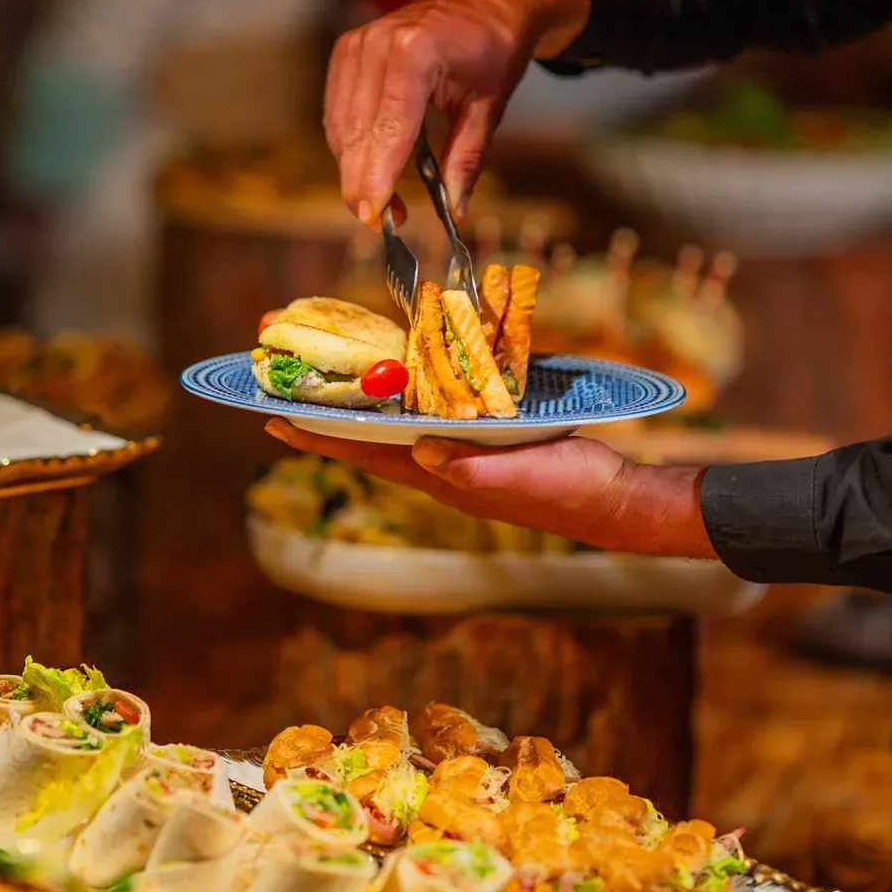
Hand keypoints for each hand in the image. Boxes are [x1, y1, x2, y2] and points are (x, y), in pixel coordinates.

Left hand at [264, 419, 715, 557]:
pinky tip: (406, 390)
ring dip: (362, 413)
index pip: (369, 455)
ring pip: (397, 434)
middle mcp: (445, 470)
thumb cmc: (571, 490)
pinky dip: (408, 405)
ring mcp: (464, 461)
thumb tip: (422, 454)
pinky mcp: (488, 447)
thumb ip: (474, 470)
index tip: (274, 421)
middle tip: (285, 396)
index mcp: (445, 478)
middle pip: (372, 444)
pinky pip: (433, 423)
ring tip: (330, 390)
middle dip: (328, 422)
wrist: (617, 502)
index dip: (321, 438)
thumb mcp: (524, 476)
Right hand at [324, 0, 590, 225]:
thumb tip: (455, 209)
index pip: (389, 129)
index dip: (378, 177)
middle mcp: (378, 43)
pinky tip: (368, 167)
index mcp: (416, 51)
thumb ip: (467, 159)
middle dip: (363, 182)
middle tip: (381, 222)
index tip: (376, 217)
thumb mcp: (489, 107)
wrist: (493, 2)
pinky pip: (338, 109)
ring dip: (354, 167)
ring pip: (342, 125)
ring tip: (383, 201)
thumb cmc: (496, 48)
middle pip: (358, 131)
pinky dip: (349, 143)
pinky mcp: (348, 49)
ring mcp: (358, 43)